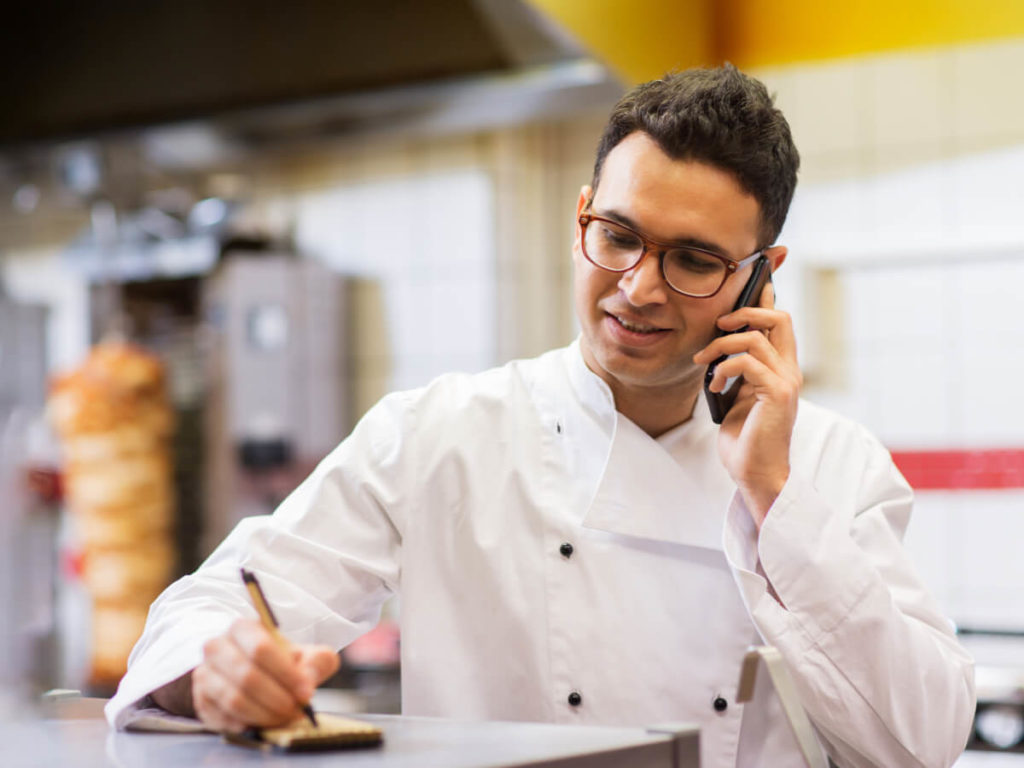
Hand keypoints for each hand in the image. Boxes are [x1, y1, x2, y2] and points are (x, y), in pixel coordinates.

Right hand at [190, 619, 338, 732]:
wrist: (254, 672)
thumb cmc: (282, 662)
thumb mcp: (307, 655)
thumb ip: (317, 662)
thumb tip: (306, 683)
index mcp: (243, 628)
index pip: (261, 649)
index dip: (286, 674)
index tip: (306, 692)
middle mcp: (218, 647)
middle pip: (247, 677)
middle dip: (277, 699)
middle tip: (297, 710)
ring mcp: (205, 674)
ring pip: (234, 700)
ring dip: (264, 714)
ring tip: (285, 718)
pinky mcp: (201, 701)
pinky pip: (224, 718)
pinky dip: (248, 725)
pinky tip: (265, 723)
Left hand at [692, 282, 801, 527]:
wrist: (755, 473)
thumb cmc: (745, 439)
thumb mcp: (737, 395)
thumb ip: (737, 370)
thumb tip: (719, 347)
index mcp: (782, 368)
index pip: (780, 322)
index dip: (768, 296)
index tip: (756, 275)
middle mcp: (790, 370)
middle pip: (779, 317)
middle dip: (745, 311)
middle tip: (718, 323)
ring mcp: (787, 381)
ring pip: (758, 335)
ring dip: (722, 344)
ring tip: (705, 361)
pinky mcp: (777, 393)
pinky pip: (748, 361)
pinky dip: (724, 367)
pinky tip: (715, 385)